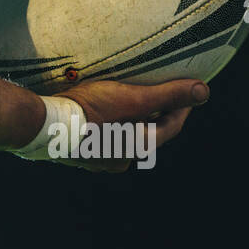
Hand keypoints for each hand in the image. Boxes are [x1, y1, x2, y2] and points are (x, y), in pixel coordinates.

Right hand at [54, 78, 208, 171]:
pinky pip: (101, 133)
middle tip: (157, 89)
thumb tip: (204, 92)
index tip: (189, 90)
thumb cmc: (91, 111)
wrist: (44, 124)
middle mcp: (120, 159)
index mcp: (137, 148)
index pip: (170, 127)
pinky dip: (108, 120)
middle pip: (146, 132)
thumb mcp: (134, 99)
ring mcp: (97, 158)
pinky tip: (100, 107)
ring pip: (122, 133)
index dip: (183, 107)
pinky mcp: (77, 151)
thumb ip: (168, 95)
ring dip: (128, 116)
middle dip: (154, 112)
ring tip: (127, 95)